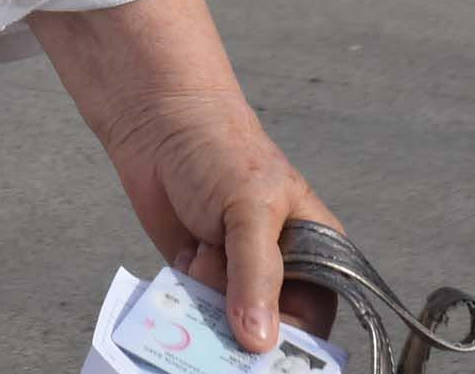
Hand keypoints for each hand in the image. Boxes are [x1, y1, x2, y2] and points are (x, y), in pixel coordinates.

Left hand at [95, 82, 339, 350]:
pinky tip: (185, 257)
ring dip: (208, 307)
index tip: (261, 353)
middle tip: (222, 305)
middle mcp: (278, 275)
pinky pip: (193, 312)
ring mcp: (234, 278)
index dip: (293, 347)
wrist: (159, 122)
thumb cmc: (221, 152)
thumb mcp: (250, 210)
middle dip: (243, 333)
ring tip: (202, 253)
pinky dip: (184, 297)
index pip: (315, 323)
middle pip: (269, 335)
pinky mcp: (196, 276)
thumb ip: (257, 275)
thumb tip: (260, 341)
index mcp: (314, 257)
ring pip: (225, 327)